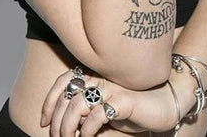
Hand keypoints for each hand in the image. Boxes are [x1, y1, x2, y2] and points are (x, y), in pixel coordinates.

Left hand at [41, 68, 178, 135]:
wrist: (164, 105)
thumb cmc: (132, 110)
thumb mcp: (104, 112)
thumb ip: (86, 114)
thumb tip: (63, 128)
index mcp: (94, 78)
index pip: (63, 81)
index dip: (49, 100)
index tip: (43, 121)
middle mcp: (100, 80)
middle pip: (67, 95)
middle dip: (56, 119)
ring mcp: (111, 89)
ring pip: (78, 104)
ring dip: (67, 125)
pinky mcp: (123, 101)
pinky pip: (97, 113)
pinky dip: (86, 128)